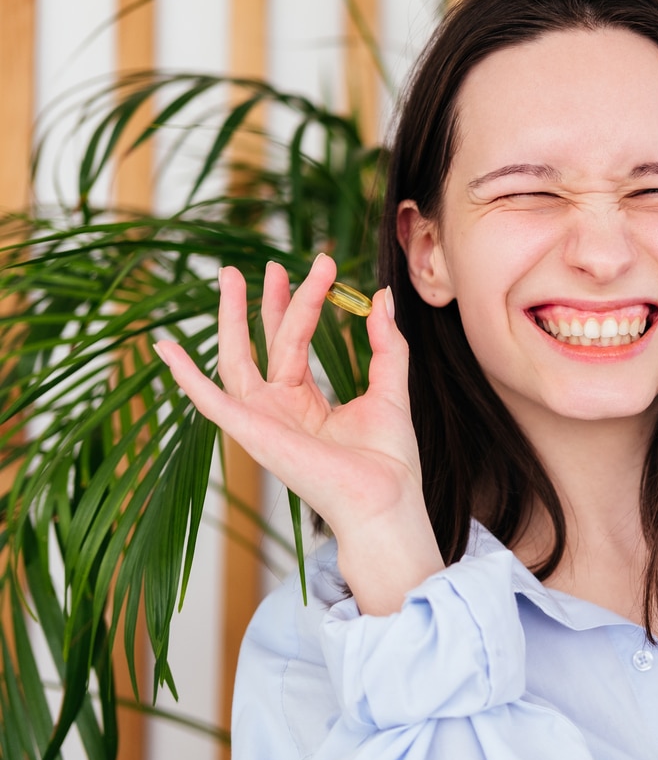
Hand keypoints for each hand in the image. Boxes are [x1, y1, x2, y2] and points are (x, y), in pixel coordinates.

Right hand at [154, 254, 443, 613]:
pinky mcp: (252, 432)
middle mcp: (278, 409)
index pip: (294, 340)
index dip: (303, 300)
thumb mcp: (389, 387)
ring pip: (235, 360)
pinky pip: (211, 401)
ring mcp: (262, 420)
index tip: (322, 264)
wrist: (385, 497)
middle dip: (265, 301)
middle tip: (270, 262)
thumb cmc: (388, 459)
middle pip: (264, 343)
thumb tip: (382, 295)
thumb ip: (385, 343)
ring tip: (228, 275)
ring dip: (230, 318)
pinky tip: (165, 348)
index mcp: (304, 402)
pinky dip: (186, 376)